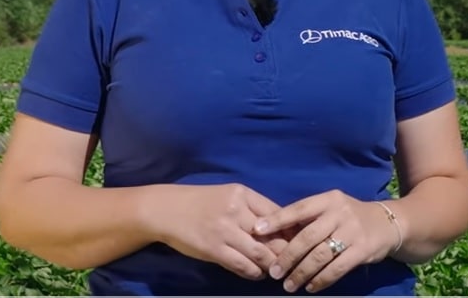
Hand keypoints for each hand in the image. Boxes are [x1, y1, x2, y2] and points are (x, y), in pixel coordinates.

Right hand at [147, 183, 291, 280]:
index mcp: (243, 194)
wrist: (166, 210)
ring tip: (277, 270)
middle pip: (273, 234)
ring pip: (260, 252)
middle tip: (294, 260)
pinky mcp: (213, 249)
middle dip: (286, 250)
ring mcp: (225, 230)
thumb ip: (253, 209)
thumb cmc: (200, 203)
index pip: (278, 212)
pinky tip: (258, 274)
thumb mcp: (229, 197)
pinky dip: (254, 272)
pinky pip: (242, 265)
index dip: (291, 229)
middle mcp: (237, 210)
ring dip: (272, 264)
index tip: (301, 241)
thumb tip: (281, 227)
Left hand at [254, 189, 398, 292]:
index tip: (257, 230)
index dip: (277, 219)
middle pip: (307, 237)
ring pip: (320, 255)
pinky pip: (337, 268)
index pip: (299, 208)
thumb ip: (309, 218)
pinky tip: (310, 287)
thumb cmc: (350, 216)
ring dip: (301, 273)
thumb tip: (275, 234)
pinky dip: (321, 280)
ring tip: (288, 285)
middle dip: (287, 256)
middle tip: (273, 271)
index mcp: (328, 199)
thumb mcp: (332, 208)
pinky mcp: (362, 250)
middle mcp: (340, 213)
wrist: (388, 223)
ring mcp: (352, 231)